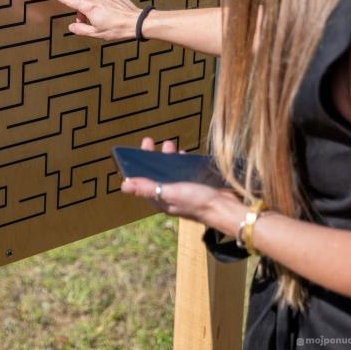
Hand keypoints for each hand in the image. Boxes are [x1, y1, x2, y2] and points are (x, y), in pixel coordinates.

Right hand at [45, 0, 144, 40]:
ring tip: (108, 22)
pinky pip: (108, 1)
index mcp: (90, 8)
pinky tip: (115, 16)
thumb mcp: (97, 34)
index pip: (70, 0)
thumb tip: (72, 26)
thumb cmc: (117, 29)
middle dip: (86, 15)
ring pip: (97, 3)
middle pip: (85, 6)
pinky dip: (108, 8)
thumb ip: (82, 30)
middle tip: (94, 26)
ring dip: (98, 11)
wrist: (137, 22)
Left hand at [120, 137, 243, 235]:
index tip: (133, 151)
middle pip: (154, 174)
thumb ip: (148, 188)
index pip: (141, 182)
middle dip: (150, 157)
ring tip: (169, 144)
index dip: (135, 166)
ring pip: (168, 171)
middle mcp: (167, 195)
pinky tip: (183, 155)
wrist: (226, 208)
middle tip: (149, 141)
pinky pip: (183, 172)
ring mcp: (181, 191)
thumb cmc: (197, 202)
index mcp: (158, 199)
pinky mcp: (193, 186)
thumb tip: (124, 185)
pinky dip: (180, 162)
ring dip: (166, 158)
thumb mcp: (170, 193)